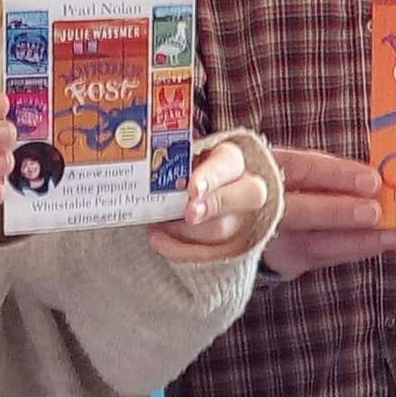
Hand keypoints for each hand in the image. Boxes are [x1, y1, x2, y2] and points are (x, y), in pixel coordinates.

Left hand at [149, 140, 270, 261]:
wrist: (204, 193)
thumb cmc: (186, 173)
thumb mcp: (184, 156)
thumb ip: (173, 153)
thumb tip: (149, 142)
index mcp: (231, 160)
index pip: (230, 163)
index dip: (212, 176)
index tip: (192, 188)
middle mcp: (246, 188)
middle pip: (244, 197)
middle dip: (213, 207)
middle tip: (188, 214)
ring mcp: (243, 220)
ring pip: (224, 228)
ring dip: (188, 230)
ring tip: (157, 223)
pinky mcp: (232, 246)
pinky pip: (210, 254)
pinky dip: (180, 250)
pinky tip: (158, 239)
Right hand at [261, 147, 395, 279]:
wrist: (239, 215)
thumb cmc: (278, 181)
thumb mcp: (289, 164)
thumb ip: (322, 168)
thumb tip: (368, 174)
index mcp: (261, 168)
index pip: (299, 169)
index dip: (335, 174)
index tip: (371, 179)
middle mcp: (257, 206)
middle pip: (299, 211)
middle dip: (340, 213)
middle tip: (376, 212)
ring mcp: (267, 239)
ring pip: (312, 243)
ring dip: (355, 240)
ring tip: (391, 235)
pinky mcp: (279, 261)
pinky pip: (318, 258)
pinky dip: (349, 251)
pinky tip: (376, 245)